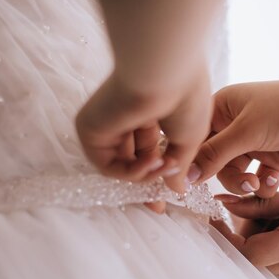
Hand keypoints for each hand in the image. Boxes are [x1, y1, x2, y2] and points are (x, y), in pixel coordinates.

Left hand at [76, 67, 212, 192]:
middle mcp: (124, 115)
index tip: (168, 197)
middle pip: (130, 161)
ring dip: (144, 175)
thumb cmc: (186, 97)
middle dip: (146, 184)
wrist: (166, 71)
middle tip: (158, 207)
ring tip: (164, 166)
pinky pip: (108, 165)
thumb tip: (179, 190)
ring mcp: (105, 121)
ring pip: (119, 166)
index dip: (159, 174)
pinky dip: (130, 171)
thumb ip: (179, 167)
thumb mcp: (189, 139)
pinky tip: (150, 162)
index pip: (147, 149)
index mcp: (149, 110)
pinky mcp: (90, 128)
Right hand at [190, 76, 278, 197]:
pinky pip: (255, 179)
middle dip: (228, 176)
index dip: (189, 162)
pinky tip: (276, 181)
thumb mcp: (248, 131)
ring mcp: (252, 141)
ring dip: (246, 184)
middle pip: (212, 161)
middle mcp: (233, 124)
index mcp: (221, 107)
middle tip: (246, 184)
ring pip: (233, 174)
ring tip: (261, 185)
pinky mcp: (271, 156)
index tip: (186, 186)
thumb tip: (184, 176)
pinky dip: (264, 184)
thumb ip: (214, 154)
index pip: (193, 138)